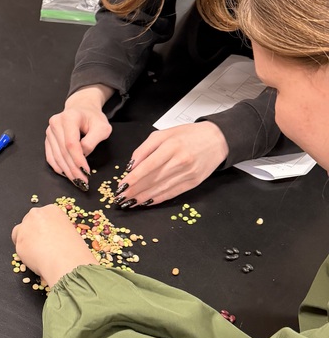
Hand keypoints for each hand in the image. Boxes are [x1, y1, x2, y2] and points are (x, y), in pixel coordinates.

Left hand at [11, 204, 97, 287]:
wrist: (67, 262)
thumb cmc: (73, 250)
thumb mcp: (69, 233)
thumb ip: (56, 230)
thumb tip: (51, 237)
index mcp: (51, 210)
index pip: (41, 216)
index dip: (42, 228)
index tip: (45, 236)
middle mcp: (36, 215)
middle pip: (28, 222)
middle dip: (32, 233)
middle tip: (40, 246)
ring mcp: (25, 227)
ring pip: (19, 233)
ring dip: (25, 242)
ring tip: (37, 254)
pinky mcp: (19, 242)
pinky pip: (18, 248)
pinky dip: (24, 254)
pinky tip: (35, 260)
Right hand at [45, 86, 114, 187]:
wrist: (82, 109)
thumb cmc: (94, 118)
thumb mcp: (102, 127)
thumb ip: (93, 141)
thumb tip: (82, 155)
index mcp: (69, 117)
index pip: (71, 143)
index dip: (78, 160)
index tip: (86, 172)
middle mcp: (56, 123)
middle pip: (63, 152)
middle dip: (73, 169)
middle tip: (83, 182)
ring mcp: (49, 131)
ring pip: (56, 156)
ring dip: (66, 171)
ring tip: (77, 181)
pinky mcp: (48, 139)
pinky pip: (51, 156)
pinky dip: (58, 167)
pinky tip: (66, 174)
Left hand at [113, 123, 228, 207]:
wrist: (217, 139)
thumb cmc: (188, 135)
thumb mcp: (163, 134)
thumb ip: (145, 149)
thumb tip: (131, 167)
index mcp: (171, 146)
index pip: (148, 166)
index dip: (133, 178)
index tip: (121, 186)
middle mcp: (180, 161)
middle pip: (153, 179)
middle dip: (135, 191)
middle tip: (120, 198)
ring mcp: (188, 173)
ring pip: (161, 189)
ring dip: (144, 198)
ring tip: (130, 202)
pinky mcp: (193, 182)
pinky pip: (172, 193)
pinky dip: (158, 199)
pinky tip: (147, 202)